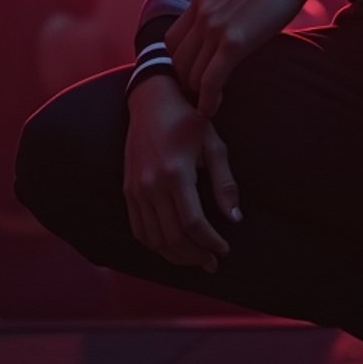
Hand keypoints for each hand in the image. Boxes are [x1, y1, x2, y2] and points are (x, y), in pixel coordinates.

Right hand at [124, 75, 240, 271]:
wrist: (151, 102)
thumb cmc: (188, 121)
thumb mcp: (214, 146)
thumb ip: (225, 183)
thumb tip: (235, 218)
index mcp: (176, 173)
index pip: (193, 223)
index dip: (210, 242)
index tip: (224, 250)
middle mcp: (151, 185)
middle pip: (172, 237)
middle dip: (195, 255)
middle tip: (212, 262)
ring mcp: (135, 189)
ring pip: (154, 239)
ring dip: (175, 256)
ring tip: (195, 258)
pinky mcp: (127, 190)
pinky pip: (139, 229)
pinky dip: (155, 245)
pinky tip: (172, 247)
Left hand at [166, 0, 313, 117]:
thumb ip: (220, 12)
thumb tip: (223, 32)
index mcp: (198, 2)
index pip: (170, 43)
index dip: (177, 65)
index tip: (190, 77)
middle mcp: (200, 15)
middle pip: (176, 62)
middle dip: (184, 82)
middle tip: (197, 96)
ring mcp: (214, 29)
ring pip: (190, 75)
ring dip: (197, 94)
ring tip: (207, 105)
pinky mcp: (233, 43)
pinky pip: (210, 80)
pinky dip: (208, 100)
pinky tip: (211, 109)